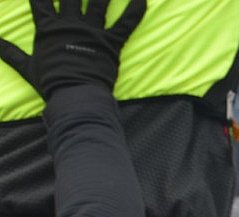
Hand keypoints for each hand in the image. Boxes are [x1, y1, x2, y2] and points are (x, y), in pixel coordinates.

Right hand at [0, 0, 145, 98]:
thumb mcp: (26, 66)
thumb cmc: (51, 82)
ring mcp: (92, 32)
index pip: (41, 1)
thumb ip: (10, 52)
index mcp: (49, 29)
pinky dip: (135, 10)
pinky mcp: (111, 42)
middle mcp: (70, 25)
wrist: (75, 95)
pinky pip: (126, 23)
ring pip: (99, 2)